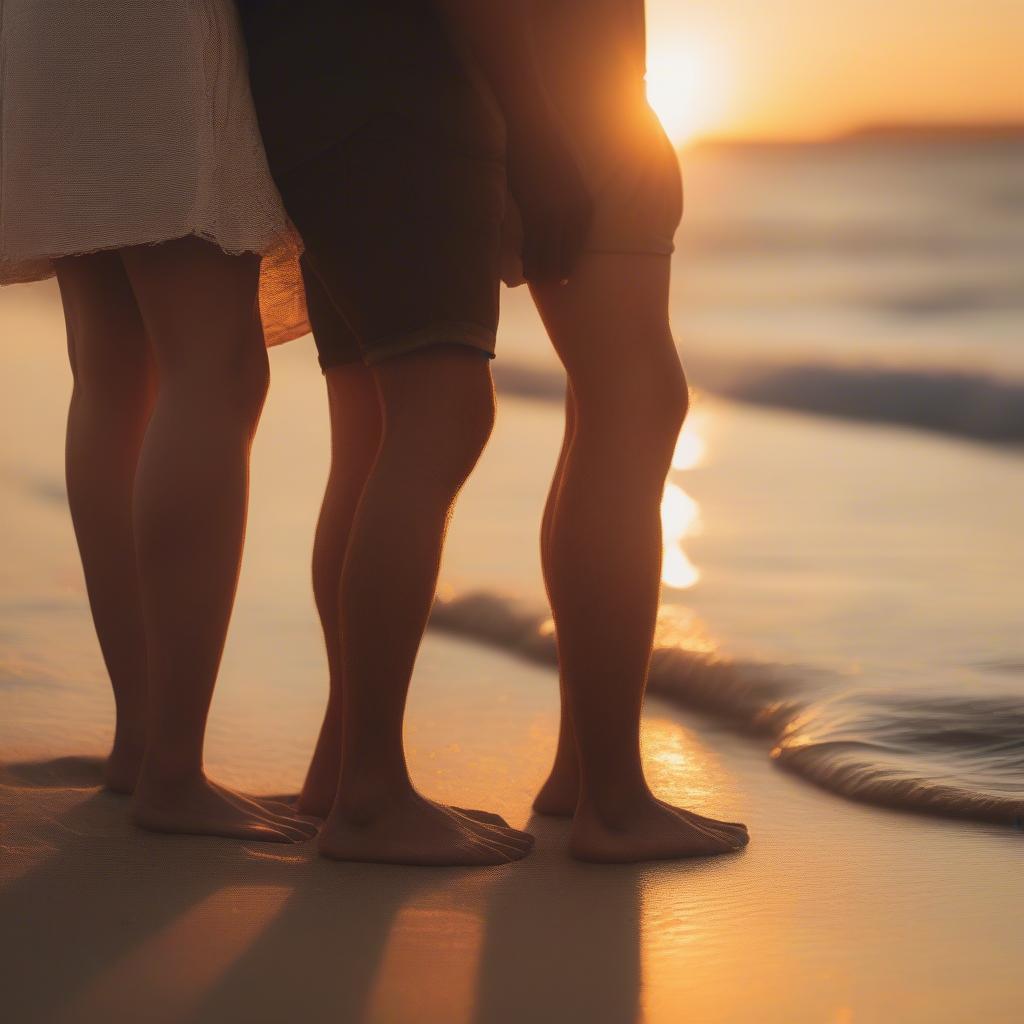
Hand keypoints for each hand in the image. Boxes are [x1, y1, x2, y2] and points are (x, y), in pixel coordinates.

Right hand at [508, 123, 592, 284]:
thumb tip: (555, 219)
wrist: (528, 121)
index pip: (577, 246)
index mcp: (584, 204)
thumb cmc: (544, 145)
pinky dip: (524, 258)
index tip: (564, 281)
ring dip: (537, 271)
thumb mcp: (566, 175)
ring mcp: (549, 212)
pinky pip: (527, 243)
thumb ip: (565, 199)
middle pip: (563, 256)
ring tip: (530, 281)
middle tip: (549, 288)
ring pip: (544, 254)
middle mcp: (571, 211)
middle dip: (555, 274)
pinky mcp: (528, 208)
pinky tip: (519, 268)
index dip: (569, 266)